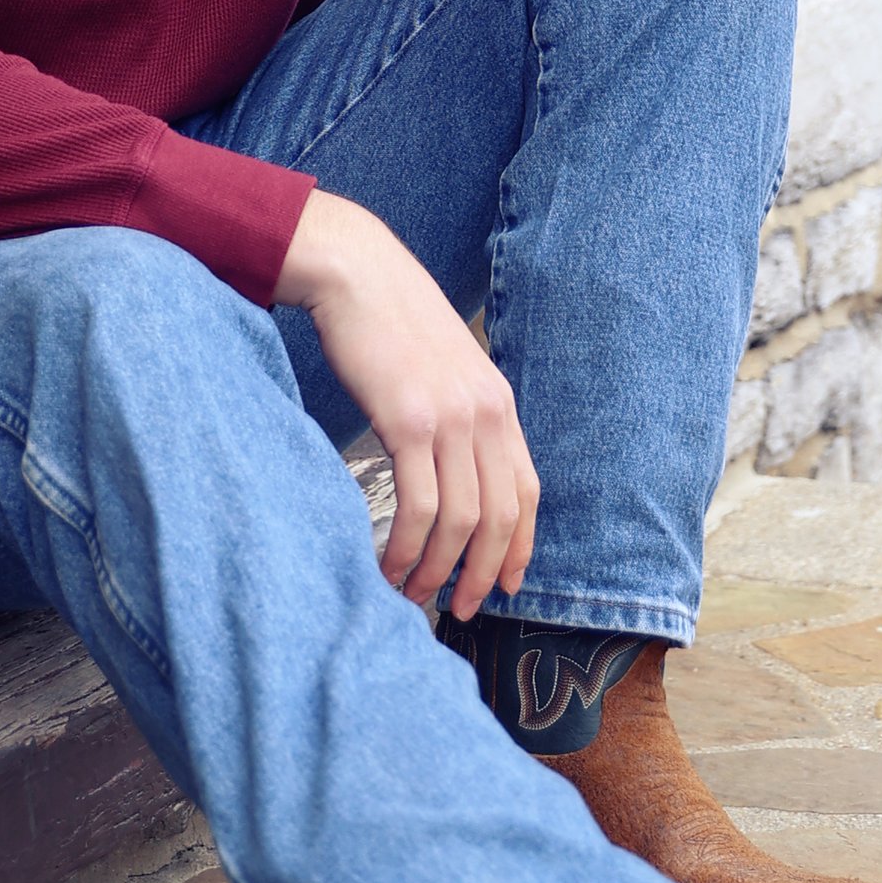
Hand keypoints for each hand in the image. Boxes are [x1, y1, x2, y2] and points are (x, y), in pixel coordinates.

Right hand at [276, 188, 538, 617]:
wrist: (355, 272)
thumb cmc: (388, 322)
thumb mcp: (442, 369)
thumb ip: (458, 415)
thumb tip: (452, 469)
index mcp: (499, 403)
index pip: (526, 492)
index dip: (519, 546)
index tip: (506, 584)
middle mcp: (486, 413)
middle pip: (500, 517)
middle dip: (483, 574)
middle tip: (460, 609)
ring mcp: (451, 419)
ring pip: (462, 522)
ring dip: (438, 570)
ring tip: (412, 594)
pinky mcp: (408, 422)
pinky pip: (419, 507)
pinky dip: (407, 548)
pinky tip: (388, 564)